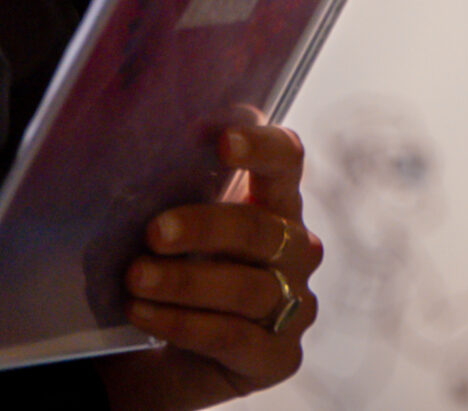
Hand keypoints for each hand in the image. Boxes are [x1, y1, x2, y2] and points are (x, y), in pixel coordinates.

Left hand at [100, 121, 322, 410]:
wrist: (169, 362)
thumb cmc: (176, 279)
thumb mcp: (176, 237)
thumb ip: (173, 198)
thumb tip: (135, 160)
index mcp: (276, 205)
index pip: (285, 162)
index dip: (261, 147)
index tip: (221, 141)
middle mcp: (296, 250)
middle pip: (264, 229)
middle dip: (207, 227)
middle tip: (155, 231)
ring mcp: (295, 305)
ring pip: (251, 288)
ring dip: (188, 282)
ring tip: (137, 280)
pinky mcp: (278, 356)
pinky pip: (234, 336)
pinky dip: (185, 324)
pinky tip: (146, 316)